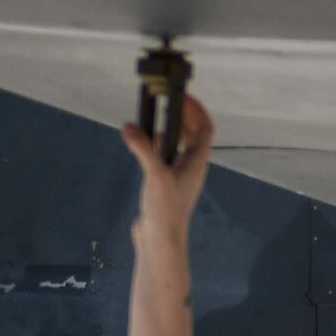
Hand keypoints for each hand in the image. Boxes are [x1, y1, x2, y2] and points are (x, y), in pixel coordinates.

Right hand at [122, 91, 214, 237]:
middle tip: (169, 101)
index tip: (183, 97)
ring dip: (172, 130)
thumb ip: (143, 149)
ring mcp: (179, 176)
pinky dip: (159, 146)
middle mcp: (192, 167)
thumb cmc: (165, 209)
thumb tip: (130, 126)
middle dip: (184, 116)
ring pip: (180, 146)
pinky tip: (146, 143)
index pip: (205, 129)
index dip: (197, 111)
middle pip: (194, 135)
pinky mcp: (166, 184)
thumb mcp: (155, 175)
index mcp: (197, 162)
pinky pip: (166, 158)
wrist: (160, 239)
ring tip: (157, 117)